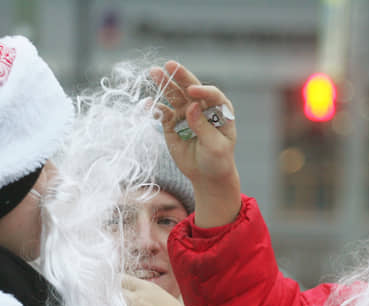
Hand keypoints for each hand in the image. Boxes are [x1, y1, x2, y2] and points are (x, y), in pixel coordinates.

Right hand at [150, 60, 241, 227]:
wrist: (207, 176)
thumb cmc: (218, 160)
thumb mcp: (215, 146)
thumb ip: (203, 126)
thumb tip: (191, 107)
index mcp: (220, 110)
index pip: (211, 95)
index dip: (203, 90)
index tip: (192, 91)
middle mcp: (203, 108)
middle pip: (191, 89)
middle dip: (180, 77)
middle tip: (170, 65)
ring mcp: (186, 114)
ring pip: (175, 97)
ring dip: (165, 85)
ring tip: (154, 72)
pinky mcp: (173, 124)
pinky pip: (163, 113)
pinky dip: (156, 108)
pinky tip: (148, 103)